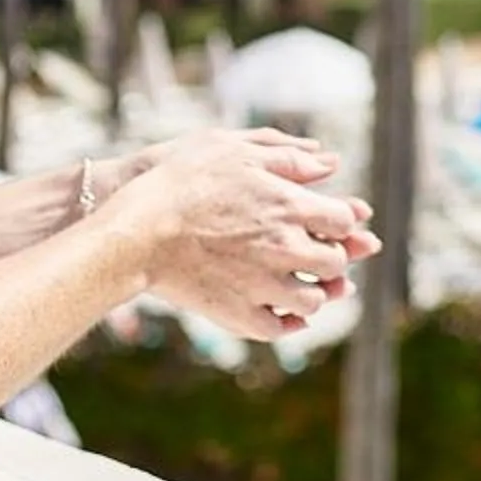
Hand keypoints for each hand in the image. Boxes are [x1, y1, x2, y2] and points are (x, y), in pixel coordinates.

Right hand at [106, 128, 381, 339]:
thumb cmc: (182, 180)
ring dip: (314, 293)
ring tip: (302, 284)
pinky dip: (288, 323)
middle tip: (321, 253)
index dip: (343, 221)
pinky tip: (283, 312)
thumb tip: (332, 164)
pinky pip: (279, 329)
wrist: (137, 229)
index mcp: (289, 206)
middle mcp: (285, 248)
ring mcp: (263, 286)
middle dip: (332, 257)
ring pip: (311, 301)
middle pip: (334, 263)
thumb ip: (288, 157)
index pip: (344, 221)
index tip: (331, 221)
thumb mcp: (235, 151)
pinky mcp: (239, 315)